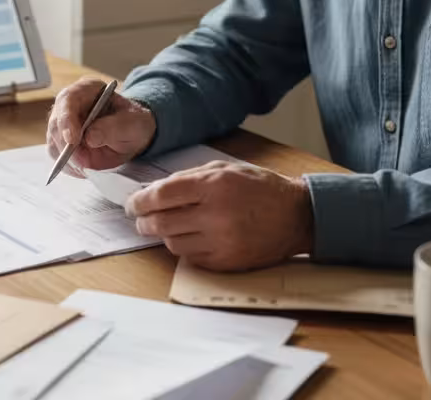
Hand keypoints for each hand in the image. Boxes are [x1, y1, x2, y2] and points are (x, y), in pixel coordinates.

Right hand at [46, 77, 157, 173]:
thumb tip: (89, 138)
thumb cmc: (132, 122)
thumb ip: (113, 128)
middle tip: (82, 161)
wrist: (133, 134)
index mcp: (86, 89)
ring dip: (67, 158)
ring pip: (53, 142)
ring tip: (88, 165)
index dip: (66, 120)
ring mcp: (63, 124)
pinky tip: (83, 168)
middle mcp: (69, 105)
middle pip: (55, 123)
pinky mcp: (62, 142)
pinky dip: (69, 166)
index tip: (72, 140)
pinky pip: (58, 156)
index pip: (68, 100)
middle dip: (66, 146)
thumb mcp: (132, 123)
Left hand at [127, 161, 313, 270]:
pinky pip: (191, 258)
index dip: (140, 201)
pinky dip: (185, 248)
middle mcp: (216, 214)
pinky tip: (191, 238)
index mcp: (214, 185)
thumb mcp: (224, 169)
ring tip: (169, 226)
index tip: (133, 204)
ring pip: (173, 243)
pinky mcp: (227, 262)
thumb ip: (188, 178)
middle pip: (161, 223)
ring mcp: (222, 241)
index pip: (161, 196)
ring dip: (165, 235)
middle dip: (144, 221)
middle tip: (142, 219)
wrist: (296, 216)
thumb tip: (152, 190)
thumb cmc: (259, 188)